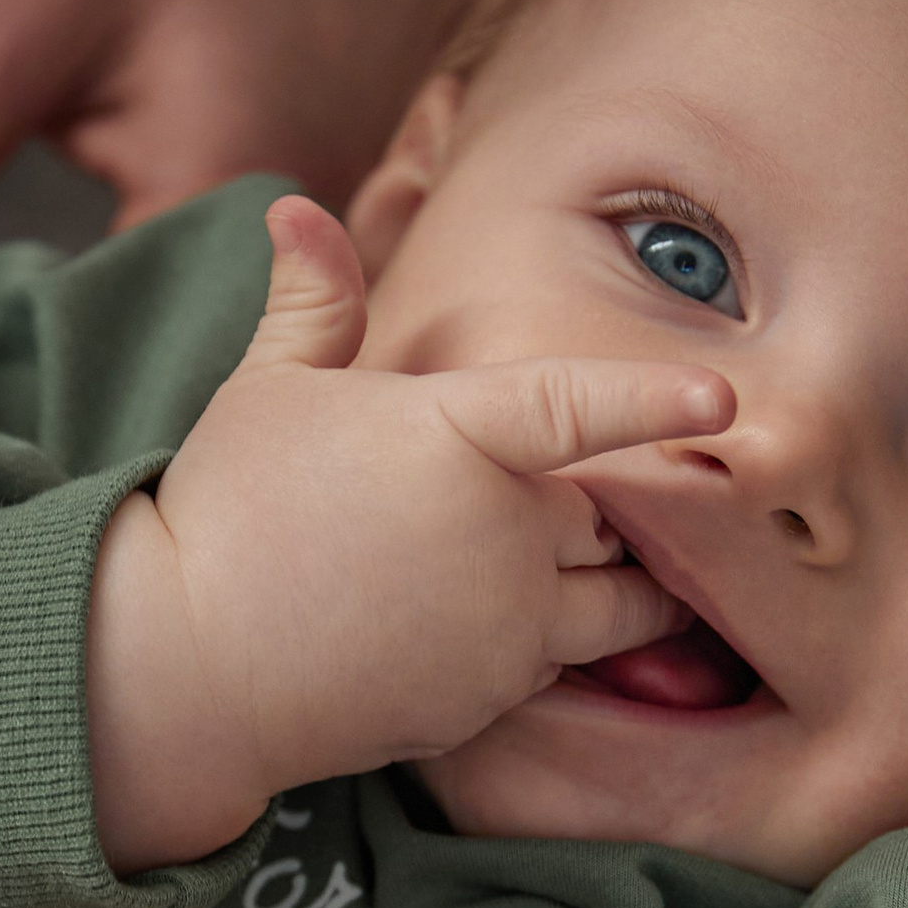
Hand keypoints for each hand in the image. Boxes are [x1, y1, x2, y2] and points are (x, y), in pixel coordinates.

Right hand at [84, 197, 732, 868]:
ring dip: (608, 581)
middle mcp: (502, 532)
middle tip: (522, 500)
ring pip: (614, 601)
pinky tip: (480, 628)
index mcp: (455, 435)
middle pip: (601, 510)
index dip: (655, 399)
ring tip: (572, 567)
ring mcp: (505, 624)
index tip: (722, 399)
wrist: (186, 669)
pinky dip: (546, 642)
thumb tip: (295, 208)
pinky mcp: (492, 700)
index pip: (580, 407)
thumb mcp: (264, 390)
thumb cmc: (222, 512)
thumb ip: (312, 303)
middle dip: (585, 505)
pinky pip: (559, 664)